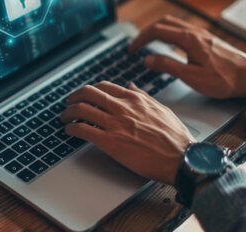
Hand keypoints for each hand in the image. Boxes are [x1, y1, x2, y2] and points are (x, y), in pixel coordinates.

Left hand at [61, 82, 195, 184]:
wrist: (181, 158)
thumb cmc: (175, 137)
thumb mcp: (160, 109)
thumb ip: (143, 96)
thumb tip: (130, 86)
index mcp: (134, 99)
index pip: (104, 86)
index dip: (89, 90)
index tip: (84, 95)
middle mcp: (122, 108)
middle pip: (88, 93)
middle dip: (74, 97)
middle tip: (69, 104)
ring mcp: (115, 124)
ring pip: (81, 110)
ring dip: (68, 113)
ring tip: (64, 118)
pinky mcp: (110, 142)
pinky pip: (83, 130)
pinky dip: (71, 129)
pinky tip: (69, 131)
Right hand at [129, 15, 245, 98]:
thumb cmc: (225, 80)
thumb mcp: (192, 77)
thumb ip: (168, 66)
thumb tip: (149, 59)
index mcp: (189, 39)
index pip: (156, 31)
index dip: (140, 39)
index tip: (131, 50)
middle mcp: (195, 32)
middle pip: (164, 23)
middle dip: (147, 32)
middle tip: (137, 45)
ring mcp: (203, 34)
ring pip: (175, 24)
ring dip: (159, 30)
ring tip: (150, 43)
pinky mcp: (209, 40)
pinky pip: (184, 29)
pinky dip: (171, 33)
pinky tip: (172, 45)